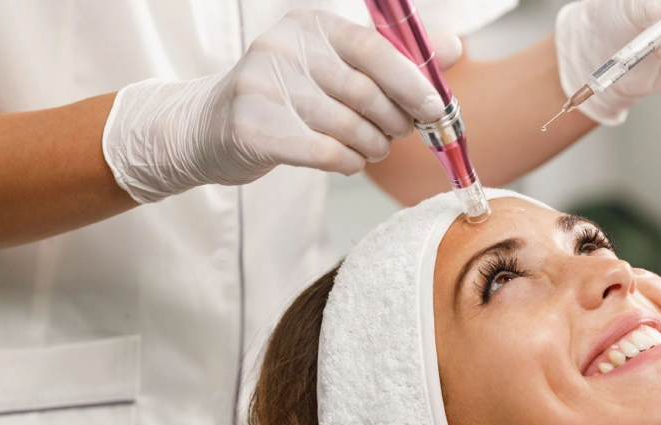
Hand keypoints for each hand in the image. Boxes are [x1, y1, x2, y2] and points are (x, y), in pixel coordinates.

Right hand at [103, 9, 461, 203]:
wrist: (208, 128)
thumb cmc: (287, 98)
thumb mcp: (333, 65)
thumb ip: (392, 55)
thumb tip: (452, 48)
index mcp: (309, 24)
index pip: (373, 48)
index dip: (412, 81)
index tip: (437, 107)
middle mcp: (283, 47)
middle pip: (365, 92)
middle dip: (395, 120)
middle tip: (400, 133)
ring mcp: (262, 87)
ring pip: (348, 127)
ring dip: (373, 146)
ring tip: (373, 148)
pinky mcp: (251, 128)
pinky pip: (325, 153)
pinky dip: (348, 163)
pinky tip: (347, 161)